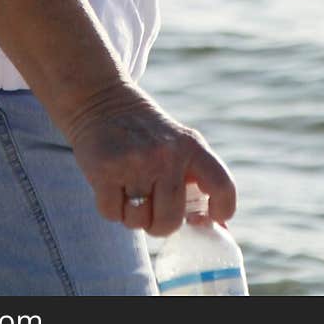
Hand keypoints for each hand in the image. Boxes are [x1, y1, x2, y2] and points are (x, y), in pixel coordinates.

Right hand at [64, 79, 236, 237]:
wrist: (101, 98)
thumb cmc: (145, 132)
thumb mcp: (178, 142)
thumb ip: (197, 178)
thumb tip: (218, 226)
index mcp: (191, 145)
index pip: (222, 186)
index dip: (221, 210)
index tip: (206, 217)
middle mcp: (166, 154)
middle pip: (170, 221)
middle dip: (159, 224)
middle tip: (151, 207)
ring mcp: (135, 161)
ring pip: (138, 221)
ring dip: (132, 216)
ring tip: (129, 189)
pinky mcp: (105, 169)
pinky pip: (112, 214)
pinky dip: (110, 207)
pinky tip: (111, 184)